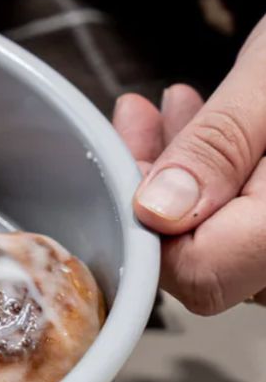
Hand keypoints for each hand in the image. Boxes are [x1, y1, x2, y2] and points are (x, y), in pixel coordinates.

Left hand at [114, 16, 265, 313]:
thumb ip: (219, 146)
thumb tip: (158, 209)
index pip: (203, 273)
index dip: (150, 224)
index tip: (128, 165)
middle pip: (213, 257)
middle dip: (165, 185)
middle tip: (143, 122)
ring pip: (233, 239)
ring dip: (194, 174)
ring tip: (176, 108)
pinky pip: (261, 225)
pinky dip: (231, 176)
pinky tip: (216, 123)